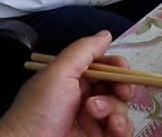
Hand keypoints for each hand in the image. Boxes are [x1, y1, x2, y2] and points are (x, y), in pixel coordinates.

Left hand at [0, 31, 133, 136]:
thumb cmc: (39, 109)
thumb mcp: (58, 72)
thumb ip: (83, 50)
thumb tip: (105, 35)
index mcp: (73, 79)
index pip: (103, 67)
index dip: (115, 66)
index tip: (121, 69)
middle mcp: (85, 99)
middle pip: (117, 87)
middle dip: (122, 86)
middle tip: (120, 91)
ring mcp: (93, 122)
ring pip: (121, 109)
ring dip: (115, 108)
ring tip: (96, 113)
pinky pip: (122, 131)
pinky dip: (122, 127)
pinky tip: (112, 127)